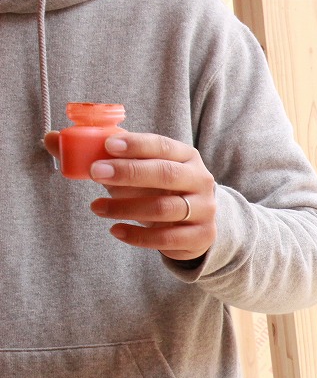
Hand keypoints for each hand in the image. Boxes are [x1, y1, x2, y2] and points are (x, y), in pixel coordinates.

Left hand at [43, 131, 216, 261]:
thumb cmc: (158, 187)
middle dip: (129, 173)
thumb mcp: (137, 167)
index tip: (106, 146)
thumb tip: (51, 139)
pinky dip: (137, 236)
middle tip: (94, 174)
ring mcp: (204, 209)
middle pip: (166, 174)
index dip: (135, 145)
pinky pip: (166, 238)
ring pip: (163, 208)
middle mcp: (201, 180)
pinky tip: (115, 230)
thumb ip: (100, 153)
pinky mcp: (201, 236)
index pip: (163, 145)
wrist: (196, 221)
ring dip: (125, 207)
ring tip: (96, 207)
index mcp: (186, 156)